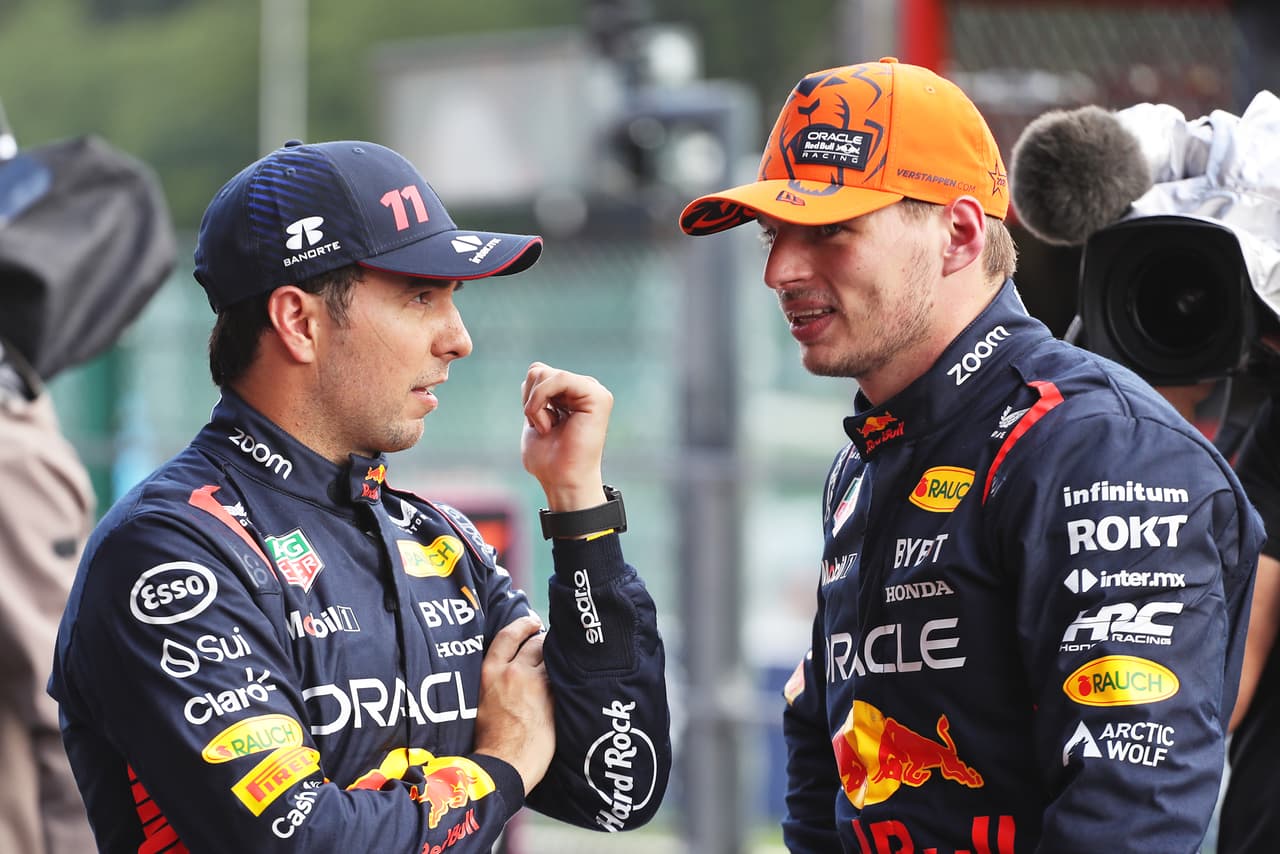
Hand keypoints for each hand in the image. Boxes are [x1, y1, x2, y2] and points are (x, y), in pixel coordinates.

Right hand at [472, 615, 554, 793]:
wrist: (503, 764)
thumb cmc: (488, 741)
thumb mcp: (481, 702)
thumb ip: (493, 683)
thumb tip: (504, 675)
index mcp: (490, 673)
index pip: (508, 636)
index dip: (522, 625)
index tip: (531, 622)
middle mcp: (512, 672)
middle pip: (535, 643)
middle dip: (544, 640)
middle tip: (550, 644)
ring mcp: (534, 684)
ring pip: (552, 658)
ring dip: (557, 658)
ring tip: (562, 662)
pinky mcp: (552, 697)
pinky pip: (562, 677)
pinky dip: (566, 675)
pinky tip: (571, 679)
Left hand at [520, 362, 612, 510]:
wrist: (563, 482)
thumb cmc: (550, 460)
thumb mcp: (536, 416)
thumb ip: (537, 393)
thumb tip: (536, 369)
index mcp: (572, 393)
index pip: (538, 373)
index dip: (528, 398)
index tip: (538, 425)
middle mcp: (585, 389)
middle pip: (538, 371)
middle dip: (530, 401)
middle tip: (544, 428)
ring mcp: (594, 391)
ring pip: (543, 373)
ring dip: (534, 405)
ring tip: (548, 429)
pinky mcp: (598, 396)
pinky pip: (558, 379)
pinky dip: (541, 401)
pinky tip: (549, 425)